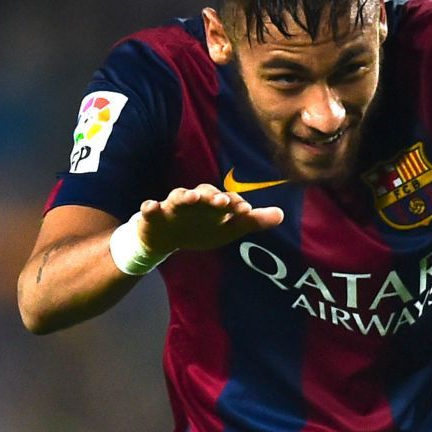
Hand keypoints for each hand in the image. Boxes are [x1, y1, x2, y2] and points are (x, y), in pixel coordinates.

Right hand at [135, 184, 284, 253]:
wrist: (165, 237)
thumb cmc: (201, 228)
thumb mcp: (228, 228)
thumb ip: (252, 221)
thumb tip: (281, 214)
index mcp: (213, 203)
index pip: (226, 200)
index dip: (235, 204)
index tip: (245, 208)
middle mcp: (195, 201)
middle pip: (204, 194)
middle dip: (214, 197)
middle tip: (224, 201)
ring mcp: (173, 207)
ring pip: (179, 197)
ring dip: (186, 196)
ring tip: (192, 197)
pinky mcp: (153, 215)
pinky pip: (149, 209)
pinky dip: (150, 207)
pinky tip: (151, 206)